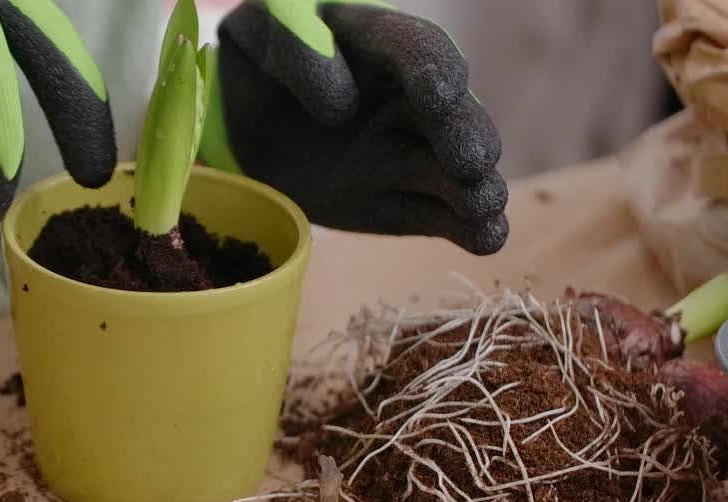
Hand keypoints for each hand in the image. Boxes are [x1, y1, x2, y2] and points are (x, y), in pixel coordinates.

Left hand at [203, 0, 508, 254]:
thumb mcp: (261, 35)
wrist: (241, 126)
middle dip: (464, 135)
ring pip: (456, 168)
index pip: (415, 49)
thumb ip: (297, 53)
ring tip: (485, 206)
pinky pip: (440, 214)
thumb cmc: (257, 63)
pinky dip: (466, 228)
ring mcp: (409, 153)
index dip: (432, 70)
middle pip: (449, 114)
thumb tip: (341, 103)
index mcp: (377, 45)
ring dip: (477, 187)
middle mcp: (408, 100)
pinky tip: (486, 239)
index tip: (441, 94)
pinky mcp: (401, 202)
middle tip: (470, 160)